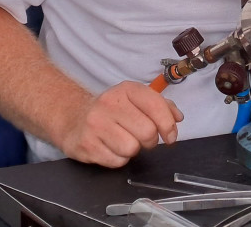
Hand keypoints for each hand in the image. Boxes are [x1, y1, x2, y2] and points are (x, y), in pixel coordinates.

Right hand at [59, 81, 183, 167]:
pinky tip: (111, 148)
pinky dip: (118, 159)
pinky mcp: (86, 144)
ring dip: (133, 150)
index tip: (170, 135)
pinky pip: (116, 161)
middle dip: (150, 141)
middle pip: (147, 132)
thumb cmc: (111, 110)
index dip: (168, 124)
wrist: (73, 117)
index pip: (156, 105)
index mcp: (126, 90)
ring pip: (132, 149)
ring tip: (123, 141)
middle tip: (143, 139)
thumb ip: (160, 105)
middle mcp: (109, 103)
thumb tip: (178, 117)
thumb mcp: (134, 100)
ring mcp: (95, 124)